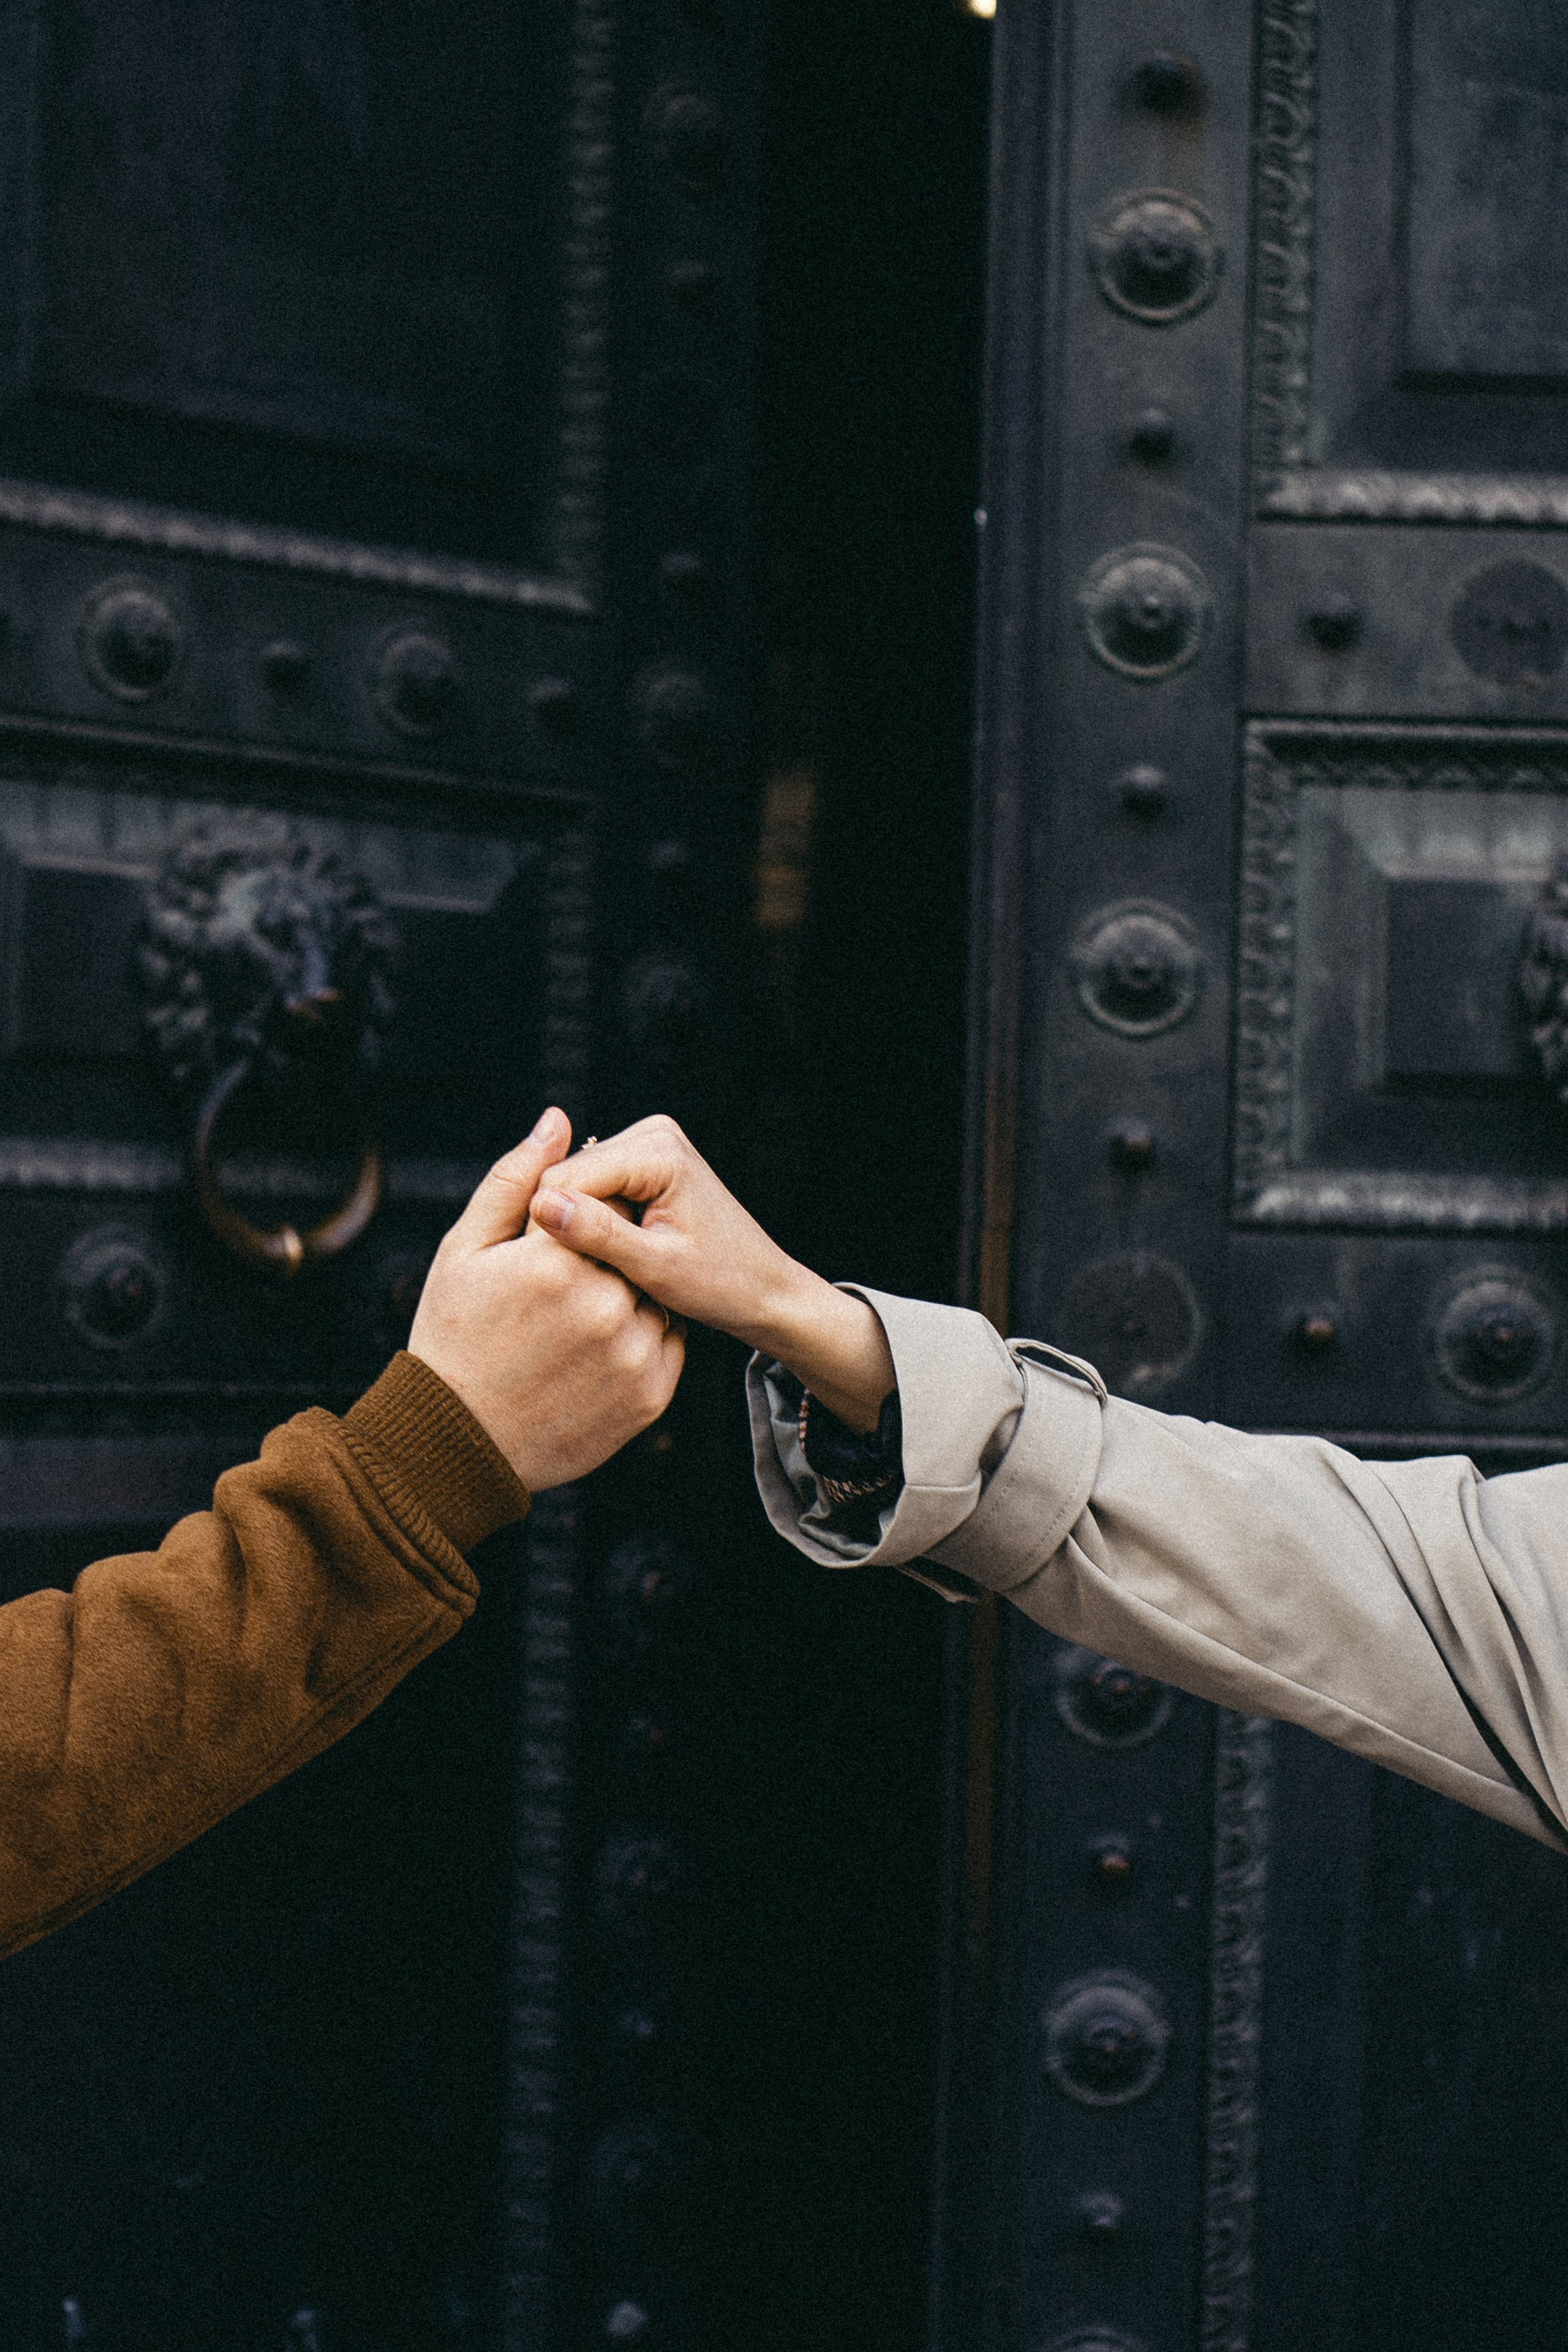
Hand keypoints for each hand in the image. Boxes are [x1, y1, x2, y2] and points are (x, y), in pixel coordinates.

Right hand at [409, 1107, 684, 1490]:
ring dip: (624, 1295)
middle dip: (600, 1254)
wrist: (457, 1445)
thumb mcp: (466, 1250)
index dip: (571, 1218)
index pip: (594, 1201)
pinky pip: (664, 1342)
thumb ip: (515, 1180)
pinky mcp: (651, 1394)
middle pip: (627, 1247)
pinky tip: (592, 1353)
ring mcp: (633, 1353)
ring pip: (650, 1294)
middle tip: (560, 1289)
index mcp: (555, 1260)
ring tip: (573, 1324)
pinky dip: (638, 1338)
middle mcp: (603, 1304)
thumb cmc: (451, 1336)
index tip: (549, 1243)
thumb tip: (558, 1120)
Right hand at [530, 1115, 893, 1433]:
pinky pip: (594, 1191)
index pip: (565, 1178)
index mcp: (657, 1151)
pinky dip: (592, 1224)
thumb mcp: (655, 1267)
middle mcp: (653, 1135)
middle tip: (578, 1277)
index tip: (548, 1274)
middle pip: (568, 1177)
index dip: (546, 1228)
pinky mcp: (645, 1166)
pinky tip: (607, 1256)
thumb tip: (540, 1205)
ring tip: (598, 1268)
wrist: (763, 1289)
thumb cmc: (721, 1283)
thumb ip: (597, 1233)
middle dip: (563, 1226)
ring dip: (576, 1227)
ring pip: (575, 1186)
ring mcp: (649, 1147)